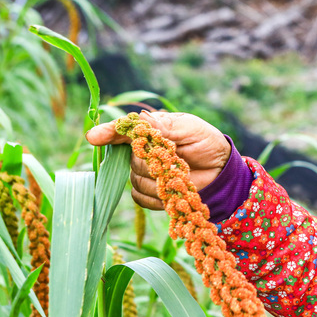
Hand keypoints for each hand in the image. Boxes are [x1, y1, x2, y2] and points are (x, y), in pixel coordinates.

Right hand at [85, 111, 230, 209]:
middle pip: (129, 159)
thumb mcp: (189, 128)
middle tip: (176, 157)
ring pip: (135, 179)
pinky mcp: (150, 194)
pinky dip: (157, 196)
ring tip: (180, 174)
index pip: (122, 130)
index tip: (94, 137)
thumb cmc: (207, 142)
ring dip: (158, 179)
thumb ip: (164, 126)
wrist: (221, 170)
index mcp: (149, 131)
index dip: (107, 133)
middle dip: (150, 160)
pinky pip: (141, 197)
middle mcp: (142, 152)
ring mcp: (144, 173)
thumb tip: (139, 120)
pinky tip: (173, 190)